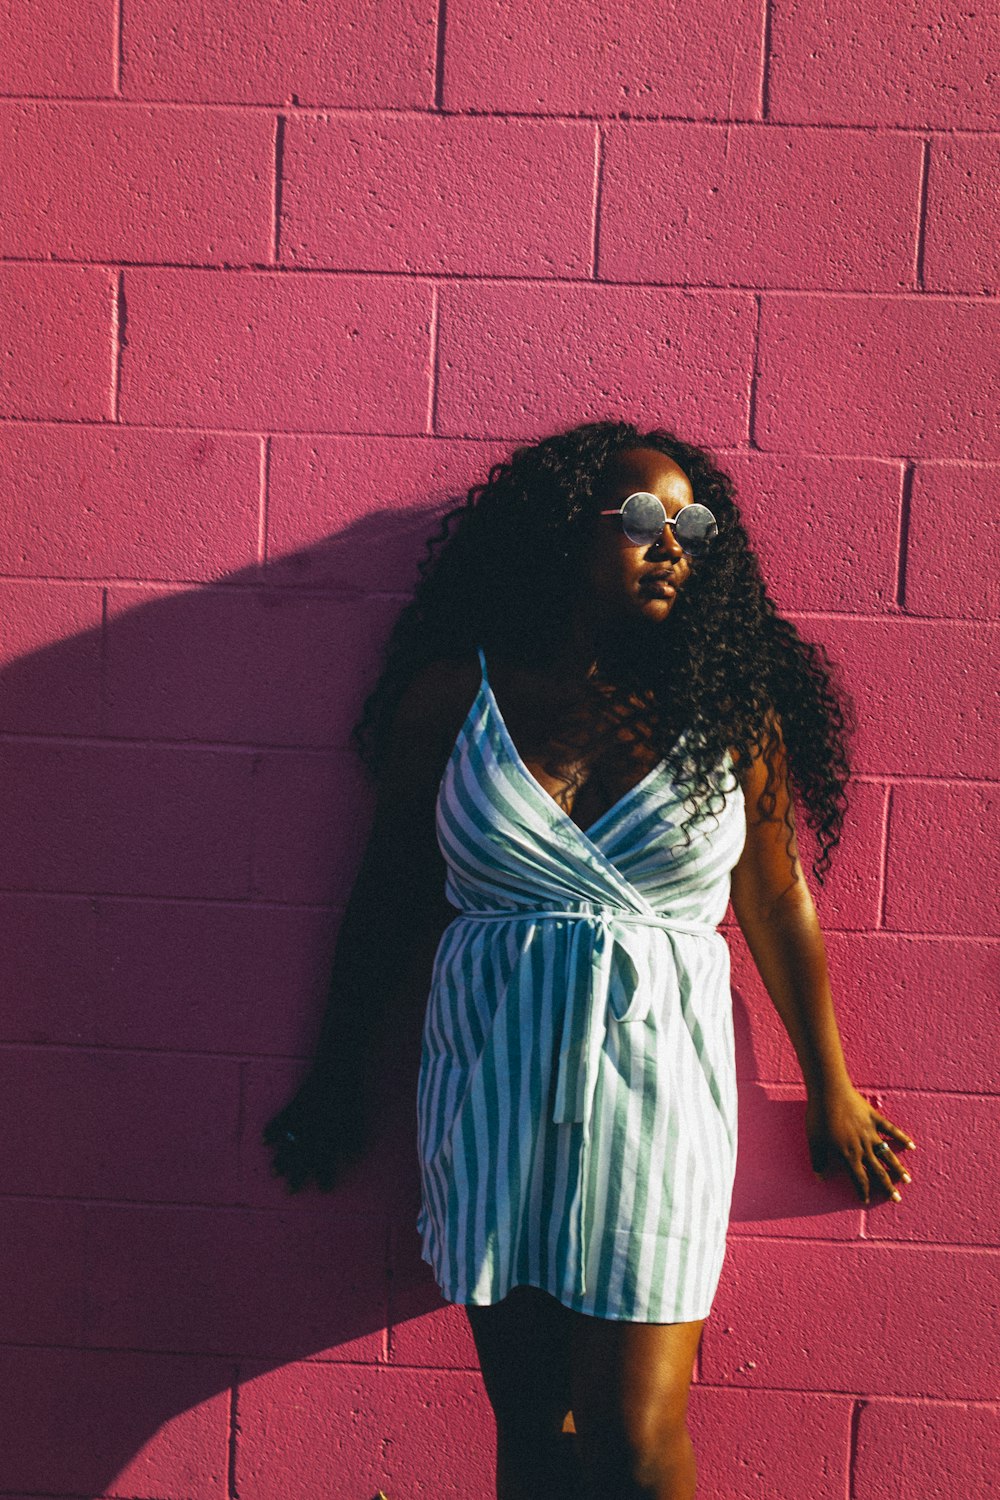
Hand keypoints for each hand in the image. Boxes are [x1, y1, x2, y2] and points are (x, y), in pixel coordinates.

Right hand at [261, 1068, 367, 1193]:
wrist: (337, 1072)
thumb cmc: (349, 1096)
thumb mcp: (356, 1121)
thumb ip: (353, 1140)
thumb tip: (353, 1156)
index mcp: (331, 1138)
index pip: (327, 1163)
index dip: (326, 1177)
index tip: (325, 1190)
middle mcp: (314, 1134)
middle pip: (304, 1160)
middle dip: (297, 1177)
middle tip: (289, 1192)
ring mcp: (302, 1121)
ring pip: (289, 1146)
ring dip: (281, 1160)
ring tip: (274, 1173)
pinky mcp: (293, 1108)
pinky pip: (280, 1123)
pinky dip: (271, 1131)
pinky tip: (263, 1141)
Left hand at [805, 1083, 915, 1204]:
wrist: (829, 1092)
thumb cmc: (819, 1116)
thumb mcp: (814, 1141)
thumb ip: (818, 1160)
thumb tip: (819, 1178)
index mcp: (848, 1154)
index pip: (859, 1178)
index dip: (863, 1190)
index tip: (867, 1200)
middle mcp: (863, 1147)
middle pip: (878, 1171)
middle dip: (887, 1187)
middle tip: (897, 1199)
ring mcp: (871, 1132)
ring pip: (887, 1155)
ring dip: (898, 1168)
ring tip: (907, 1180)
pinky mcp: (874, 1118)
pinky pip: (891, 1130)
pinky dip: (902, 1138)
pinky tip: (911, 1145)